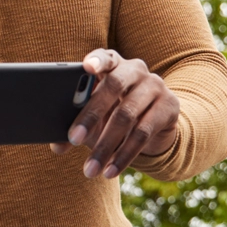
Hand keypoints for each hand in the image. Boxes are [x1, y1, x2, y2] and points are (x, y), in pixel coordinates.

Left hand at [50, 48, 180, 178]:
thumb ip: (75, 126)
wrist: (156, 123)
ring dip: (106, 145)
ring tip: (90, 169)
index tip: (86, 67)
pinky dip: (124, 155)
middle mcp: (135, 69)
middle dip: (91, 114)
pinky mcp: (169, 106)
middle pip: (113, 86)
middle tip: (74, 139)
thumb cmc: (114, 114)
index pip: (105, 56)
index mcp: (113, 64)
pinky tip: (111, 170)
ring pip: (126, 115)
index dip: (97, 60)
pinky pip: (143, 132)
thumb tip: (57, 146)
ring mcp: (155, 85)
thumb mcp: (95, 117)